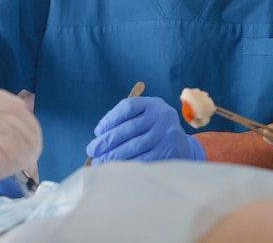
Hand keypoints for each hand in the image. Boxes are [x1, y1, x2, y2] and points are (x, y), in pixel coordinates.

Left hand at [86, 96, 204, 164]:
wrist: (180, 144)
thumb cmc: (152, 130)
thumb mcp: (143, 117)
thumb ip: (124, 121)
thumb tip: (99, 136)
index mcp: (153, 104)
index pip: (128, 107)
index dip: (110, 119)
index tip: (98, 131)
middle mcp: (163, 117)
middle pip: (129, 128)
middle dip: (107, 141)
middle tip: (92, 149)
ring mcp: (168, 135)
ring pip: (134, 146)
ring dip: (113, 155)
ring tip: (99, 161)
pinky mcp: (170, 153)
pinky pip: (143, 160)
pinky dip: (126, 165)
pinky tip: (115, 167)